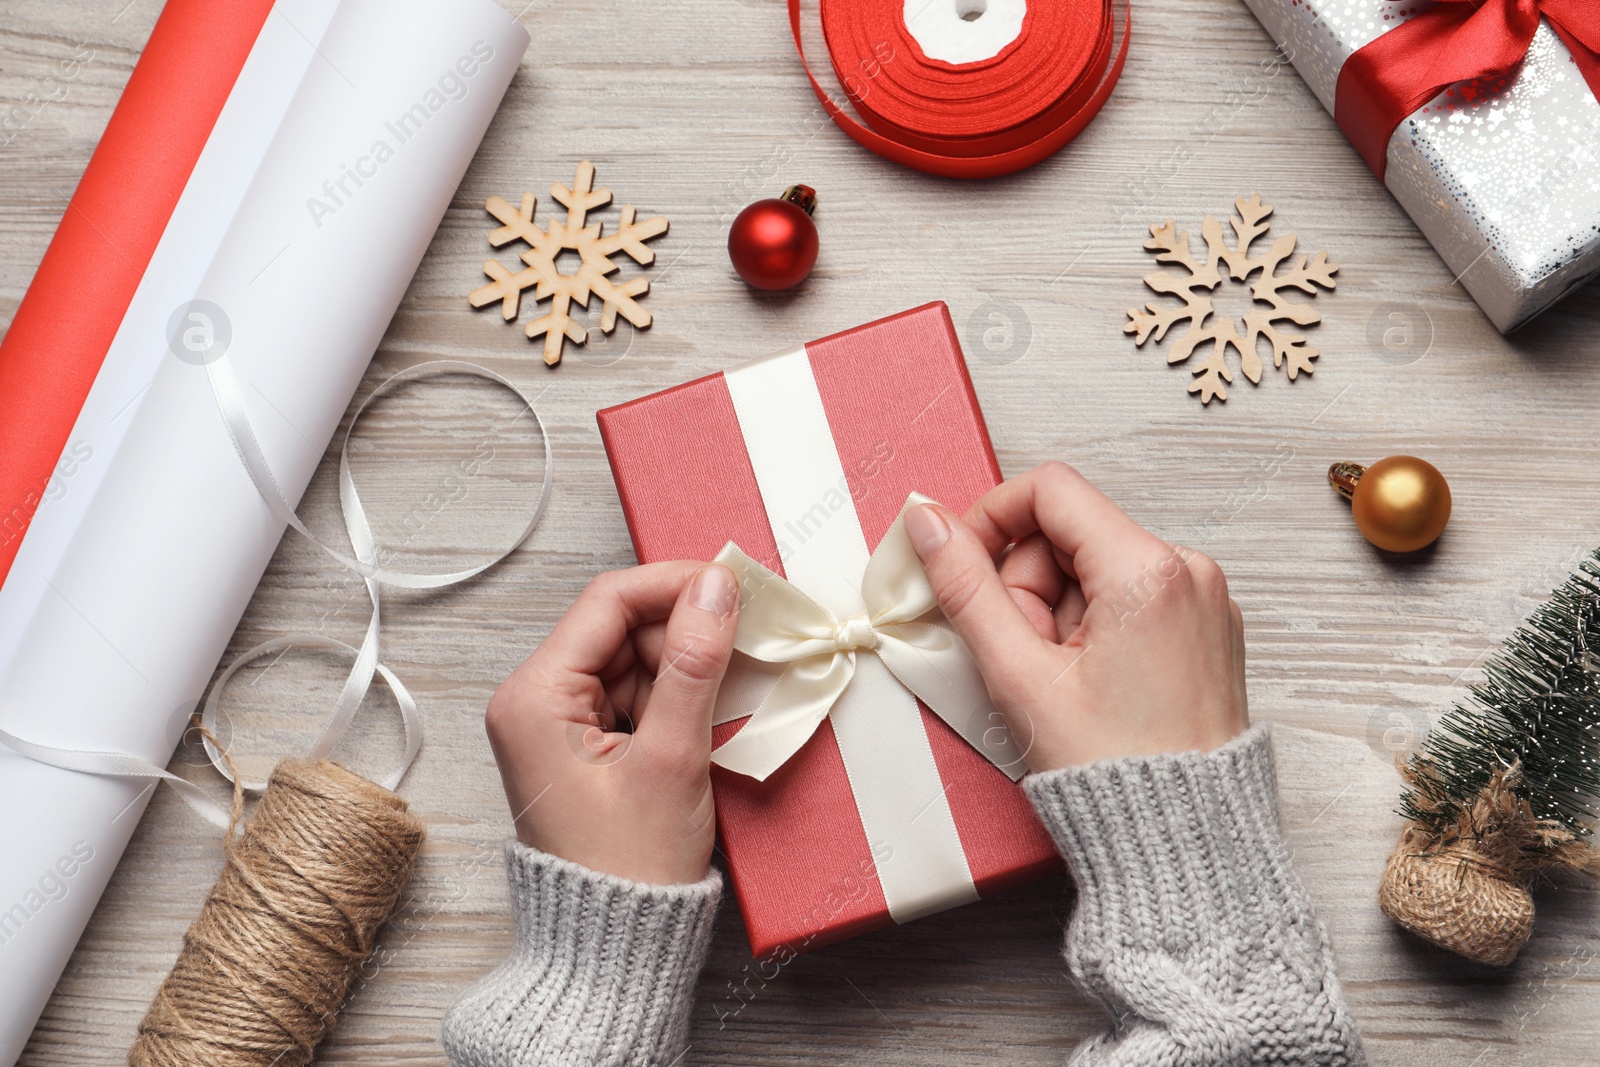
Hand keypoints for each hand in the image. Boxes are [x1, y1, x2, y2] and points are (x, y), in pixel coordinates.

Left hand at [484, 561, 738, 883]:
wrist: (613, 950)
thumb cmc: (627, 871)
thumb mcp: (672, 758)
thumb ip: (697, 664)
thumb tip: (716, 590)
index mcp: (534, 697)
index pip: (608, 601)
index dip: (675, 584)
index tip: (732, 585)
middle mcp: (535, 701)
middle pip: (623, 628)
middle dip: (687, 633)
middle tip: (747, 645)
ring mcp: (558, 725)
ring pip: (636, 660)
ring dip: (689, 669)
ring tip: (730, 697)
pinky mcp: (585, 746)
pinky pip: (637, 696)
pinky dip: (678, 699)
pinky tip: (710, 719)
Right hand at [903, 462, 1246, 771]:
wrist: (1185, 844)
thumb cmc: (1114, 773)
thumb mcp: (1019, 675)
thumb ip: (965, 588)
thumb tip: (929, 523)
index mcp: (1149, 570)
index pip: (1049, 490)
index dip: (991, 520)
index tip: (962, 567)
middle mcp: (1189, 570)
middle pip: (1070, 534)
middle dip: (1027, 589)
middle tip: (1024, 661)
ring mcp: (1203, 600)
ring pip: (1095, 570)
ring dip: (1057, 616)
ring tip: (1060, 685)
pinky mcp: (1205, 629)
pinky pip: (1128, 598)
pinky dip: (1093, 631)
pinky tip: (1088, 686)